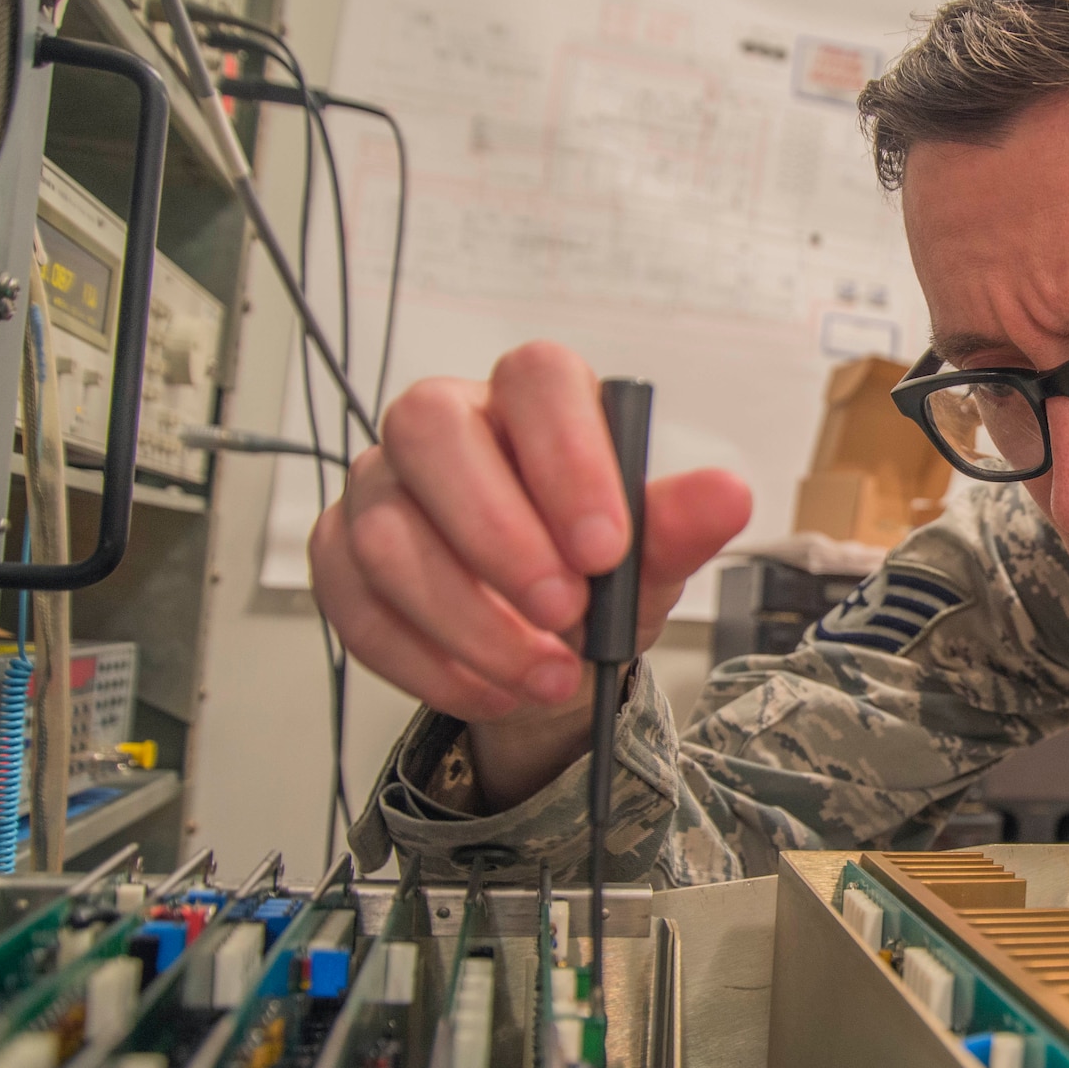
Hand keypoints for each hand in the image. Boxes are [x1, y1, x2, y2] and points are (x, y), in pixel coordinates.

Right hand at [309, 341, 751, 806]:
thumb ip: (680, 525)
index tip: (606, 547)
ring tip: (546, 673)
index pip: (536, 378)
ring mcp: (380, 484)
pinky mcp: (340, 552)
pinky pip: (353, 604)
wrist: (549, 646)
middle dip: (500, 535)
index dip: (566, 456)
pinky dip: (427, 661)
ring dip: (471, 621)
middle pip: (430, 431)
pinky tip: (490, 689)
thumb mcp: (650, 557)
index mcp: (531, 398)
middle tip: (565, 611)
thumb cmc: (595, 574)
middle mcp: (444, 423)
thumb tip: (727, 495)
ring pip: (388, 532)